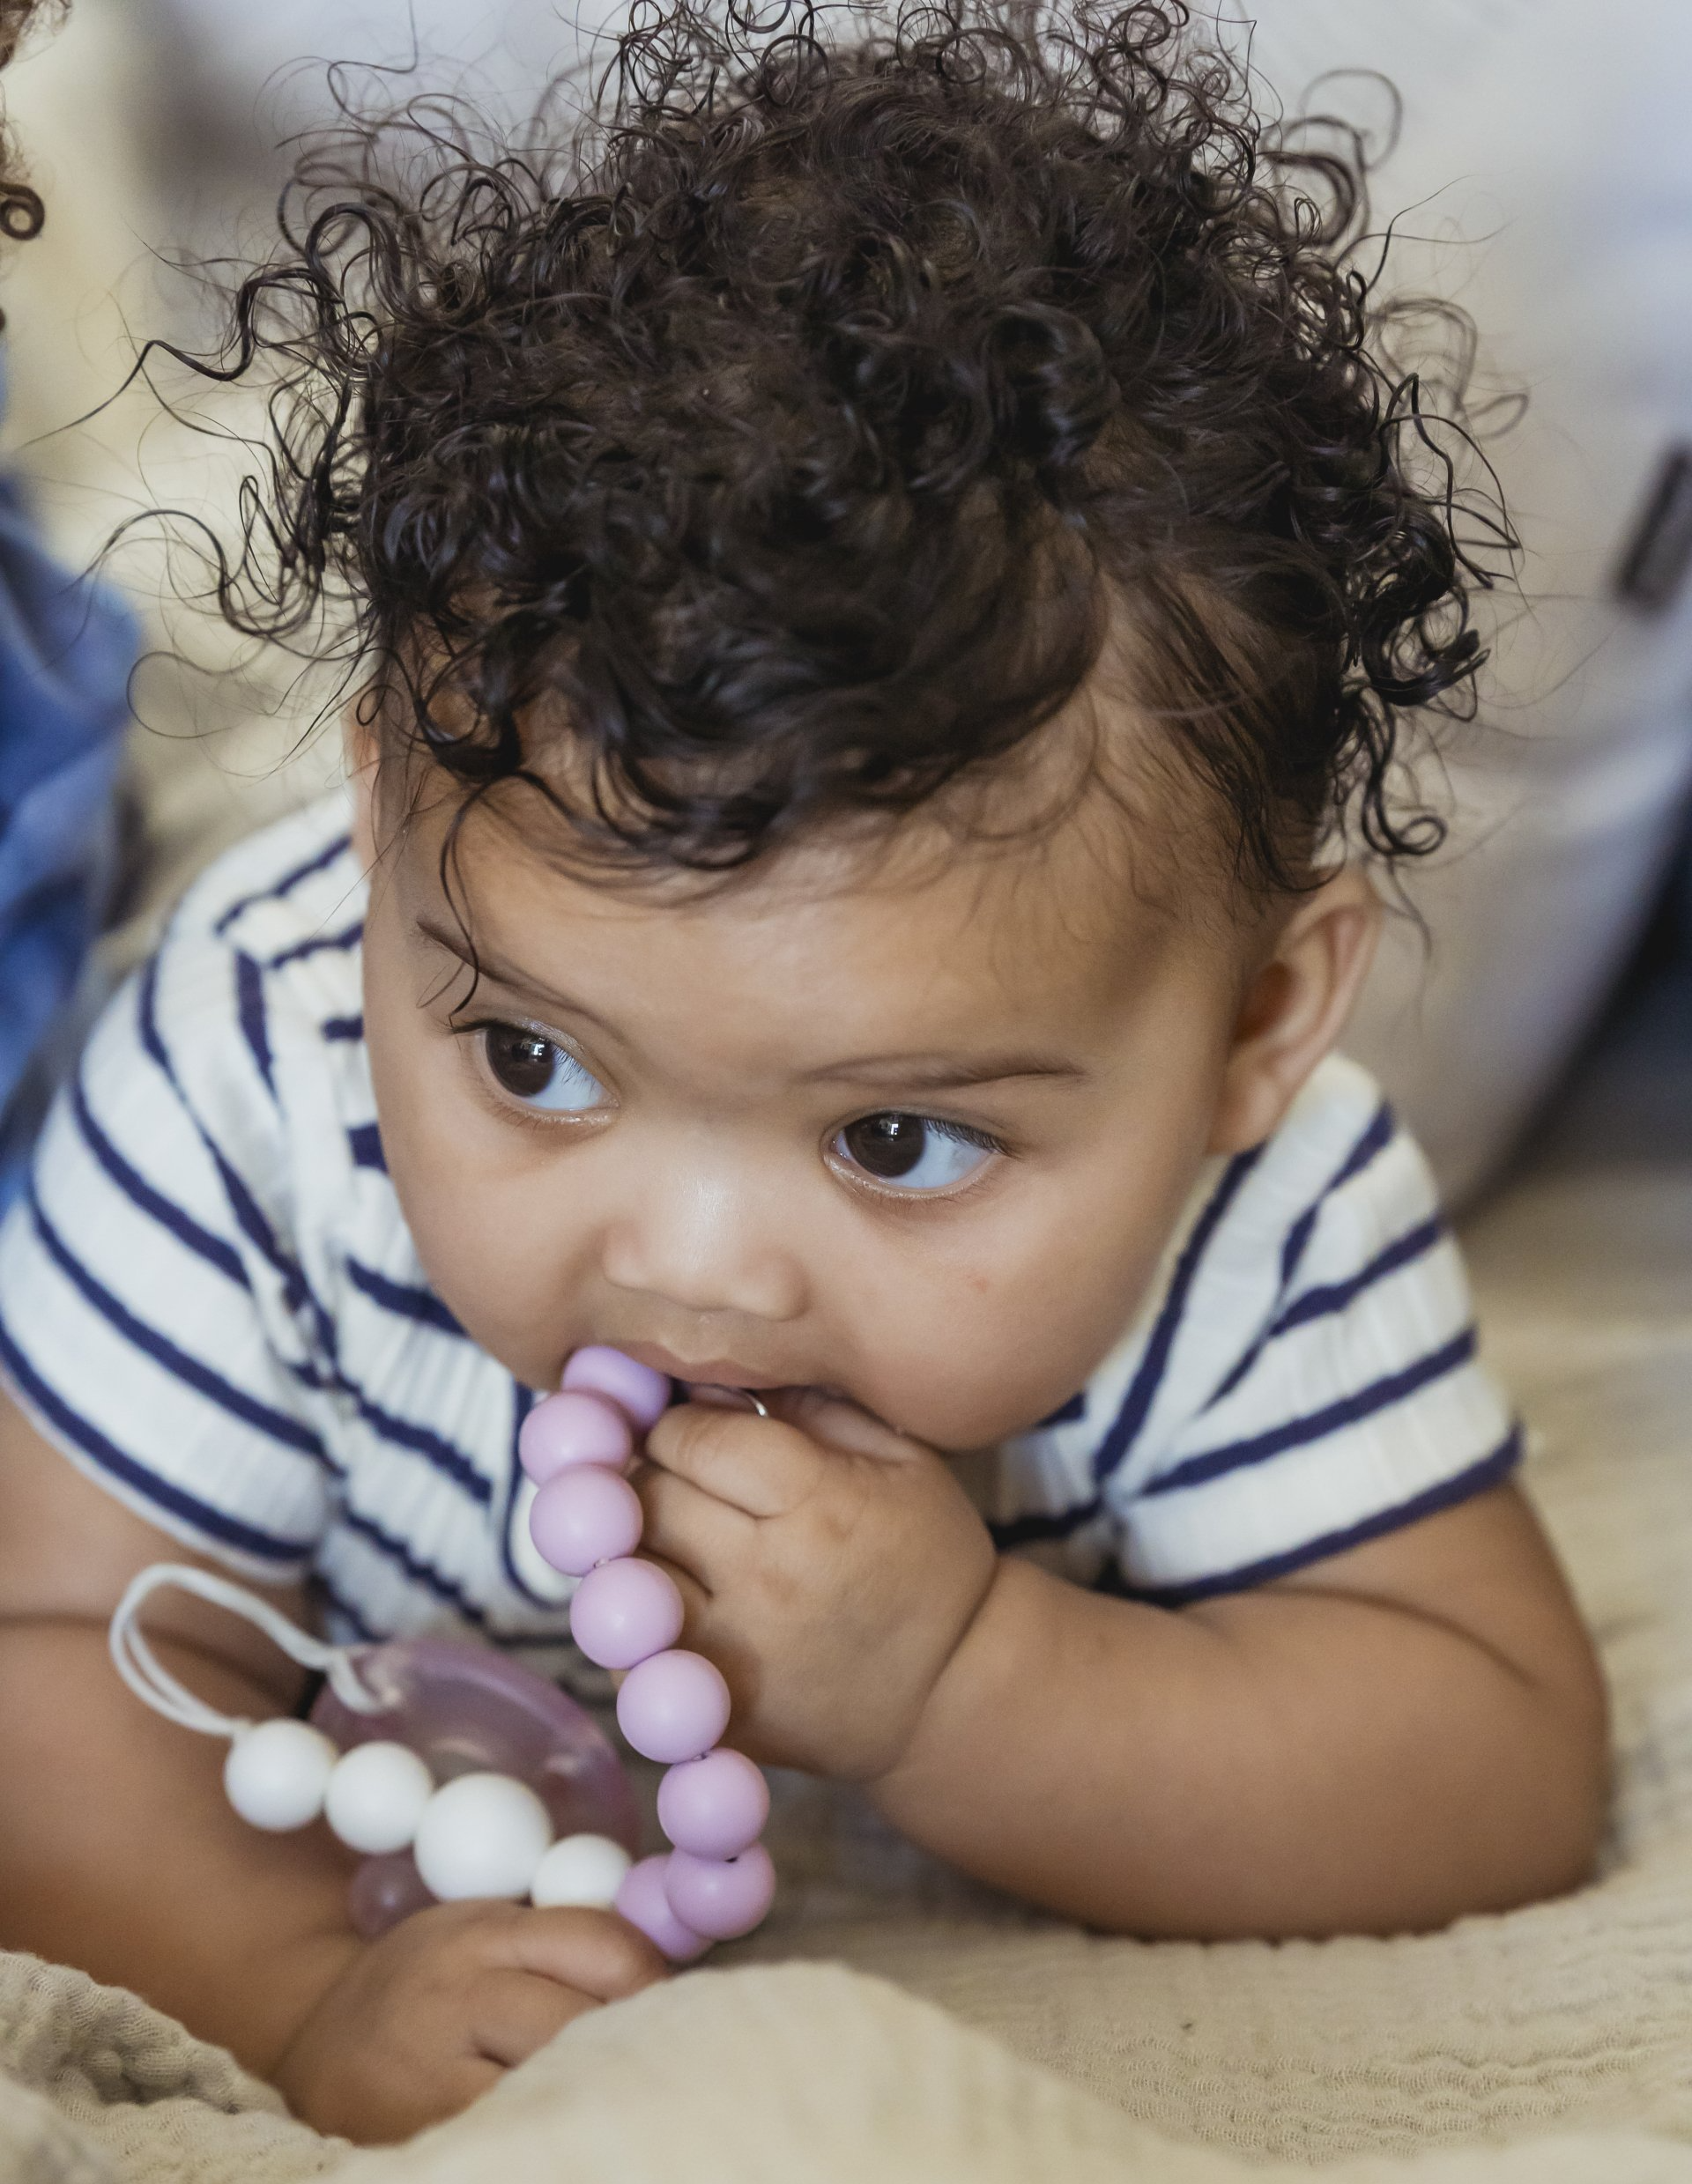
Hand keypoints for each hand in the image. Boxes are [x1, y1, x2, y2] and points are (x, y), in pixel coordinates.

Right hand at [270, 1900, 664, 2142]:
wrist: (315, 2043)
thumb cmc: (431, 1987)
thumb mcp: (487, 1936)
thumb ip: (565, 1944)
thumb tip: (672, 1969)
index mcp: (481, 1933)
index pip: (597, 1943)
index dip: (649, 1974)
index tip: (672, 2002)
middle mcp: (454, 1998)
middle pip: (579, 2021)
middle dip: (630, 2041)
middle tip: (658, 2059)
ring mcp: (432, 2078)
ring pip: (548, 2086)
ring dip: (591, 2090)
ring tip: (612, 2096)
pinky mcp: (417, 2139)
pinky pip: (507, 2132)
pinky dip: (544, 2125)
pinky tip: (560, 2123)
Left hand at [636, 1393, 997, 1779]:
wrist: (952, 1692)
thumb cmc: (930, 1562)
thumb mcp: (901, 1460)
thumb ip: (810, 1406)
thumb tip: (712, 1382)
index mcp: (816, 1505)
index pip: (693, 1438)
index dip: (682, 1421)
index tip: (698, 1428)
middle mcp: (762, 1578)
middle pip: (647, 1497)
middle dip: (654, 1472)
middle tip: (682, 1476)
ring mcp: (730, 1653)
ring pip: (622, 1570)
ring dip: (636, 1542)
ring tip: (673, 1535)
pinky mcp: (710, 1710)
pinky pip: (625, 1651)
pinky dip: (633, 1618)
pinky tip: (671, 1599)